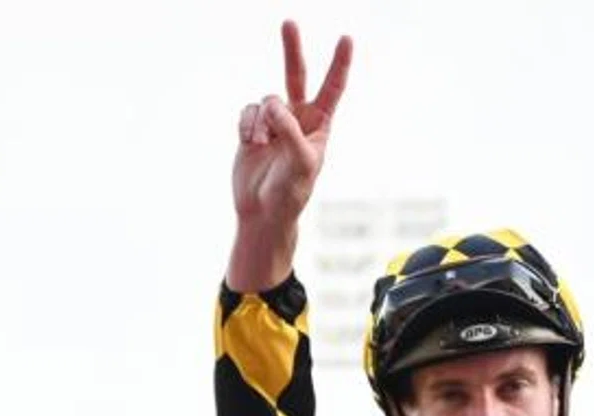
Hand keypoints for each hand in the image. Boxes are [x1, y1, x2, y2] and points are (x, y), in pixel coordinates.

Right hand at [225, 21, 353, 292]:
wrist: (262, 214)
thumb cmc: (291, 193)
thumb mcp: (300, 162)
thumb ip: (289, 130)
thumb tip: (271, 104)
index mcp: (319, 124)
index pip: (333, 88)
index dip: (339, 63)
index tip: (346, 38)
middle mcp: (297, 117)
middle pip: (296, 75)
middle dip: (292, 49)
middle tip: (288, 23)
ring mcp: (273, 122)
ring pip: (266, 100)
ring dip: (262, 121)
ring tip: (262, 144)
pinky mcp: (251, 130)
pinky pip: (247, 112)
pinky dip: (246, 126)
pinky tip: (249, 143)